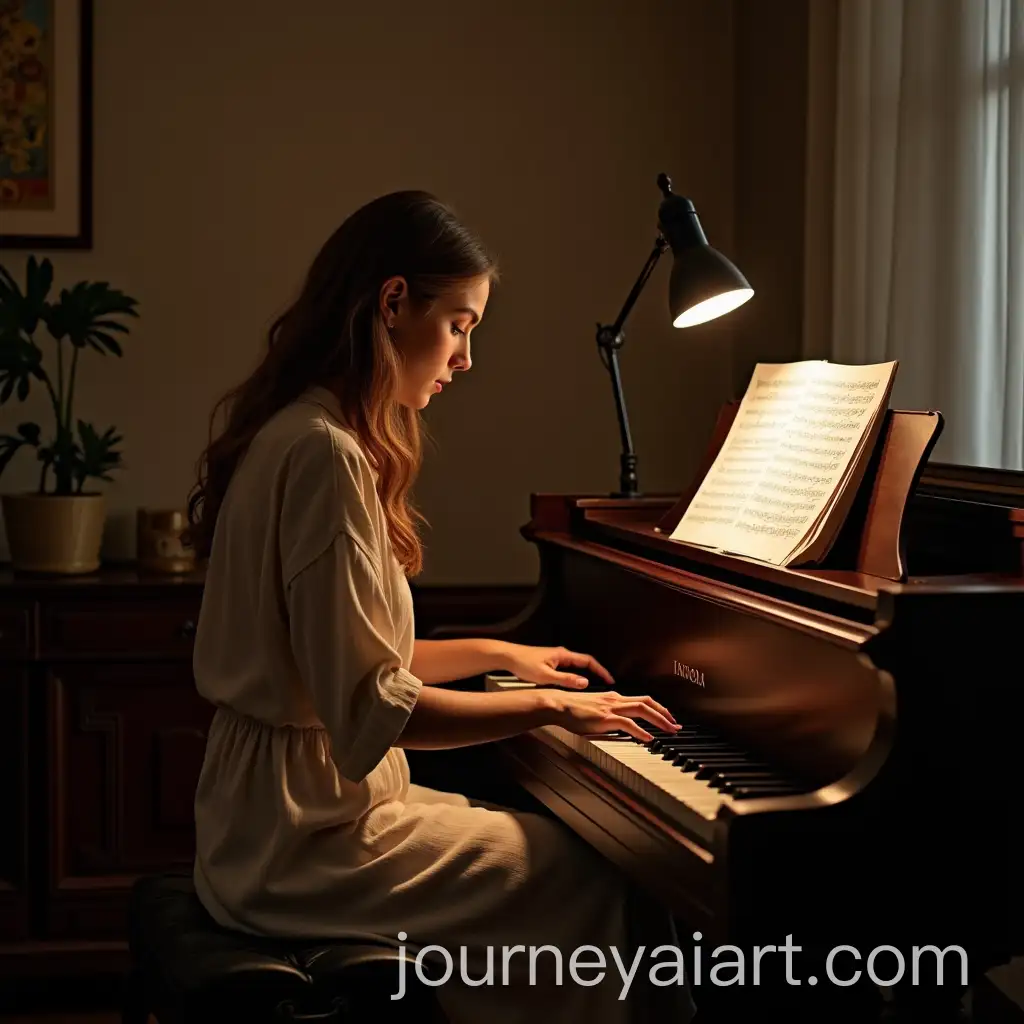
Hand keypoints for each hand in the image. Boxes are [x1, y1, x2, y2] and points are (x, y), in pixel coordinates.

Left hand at [501, 644, 614, 688]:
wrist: (508, 656)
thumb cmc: (524, 664)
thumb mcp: (546, 676)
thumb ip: (566, 680)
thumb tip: (585, 683)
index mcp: (563, 655)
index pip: (588, 661)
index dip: (601, 671)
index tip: (610, 680)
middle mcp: (562, 654)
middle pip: (584, 663)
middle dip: (596, 673)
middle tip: (606, 684)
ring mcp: (556, 658)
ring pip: (575, 666)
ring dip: (586, 674)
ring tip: (594, 687)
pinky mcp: (550, 662)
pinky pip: (568, 669)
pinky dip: (575, 675)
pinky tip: (574, 685)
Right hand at [545, 690, 678, 742]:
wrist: (558, 705)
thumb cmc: (571, 710)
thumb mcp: (594, 711)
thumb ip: (608, 716)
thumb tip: (620, 726)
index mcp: (613, 698)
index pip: (642, 700)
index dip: (658, 708)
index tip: (668, 718)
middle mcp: (615, 700)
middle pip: (647, 702)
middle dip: (665, 713)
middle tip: (676, 725)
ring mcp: (611, 708)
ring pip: (642, 710)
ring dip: (660, 720)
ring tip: (670, 730)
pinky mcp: (605, 718)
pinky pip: (628, 724)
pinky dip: (641, 731)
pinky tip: (649, 739)